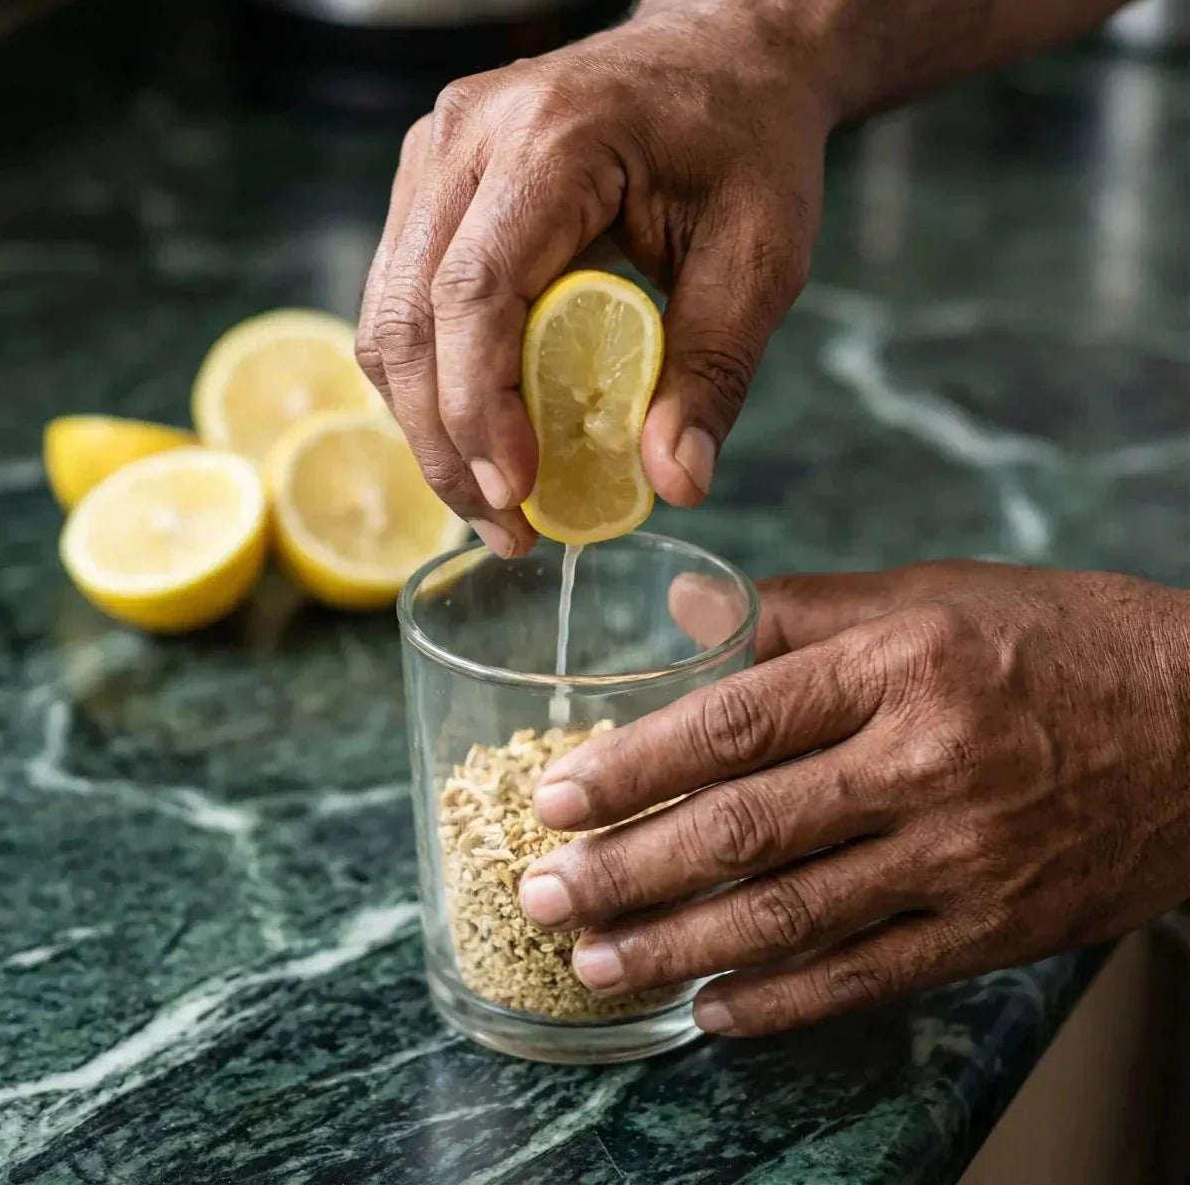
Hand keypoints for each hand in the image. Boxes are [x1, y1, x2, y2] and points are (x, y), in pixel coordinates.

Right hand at [354, 1, 831, 555]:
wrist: (720, 55)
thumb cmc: (746, 143)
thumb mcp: (761, 256)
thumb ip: (715, 369)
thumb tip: (674, 482)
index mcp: (551, 141)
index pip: (474, 293)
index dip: (481, 408)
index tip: (518, 494)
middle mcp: (467, 138)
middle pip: (406, 318)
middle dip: (444, 443)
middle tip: (506, 527)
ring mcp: (437, 157)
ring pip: (385, 318)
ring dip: (426, 424)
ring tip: (492, 498)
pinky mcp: (432, 187)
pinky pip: (399, 302)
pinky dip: (430, 382)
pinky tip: (478, 434)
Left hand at [517, 562, 1189, 1035]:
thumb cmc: (1058, 640)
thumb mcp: (932, 595)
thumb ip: (801, 610)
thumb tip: (689, 613)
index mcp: (898, 664)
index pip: (733, 722)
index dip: (633, 767)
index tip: (557, 799)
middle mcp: (925, 762)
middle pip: (744, 829)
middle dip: (627, 870)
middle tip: (545, 893)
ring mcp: (963, 856)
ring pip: (792, 916)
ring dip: (679, 946)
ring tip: (596, 961)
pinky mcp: (998, 926)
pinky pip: (869, 974)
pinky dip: (782, 1000)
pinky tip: (710, 1008)